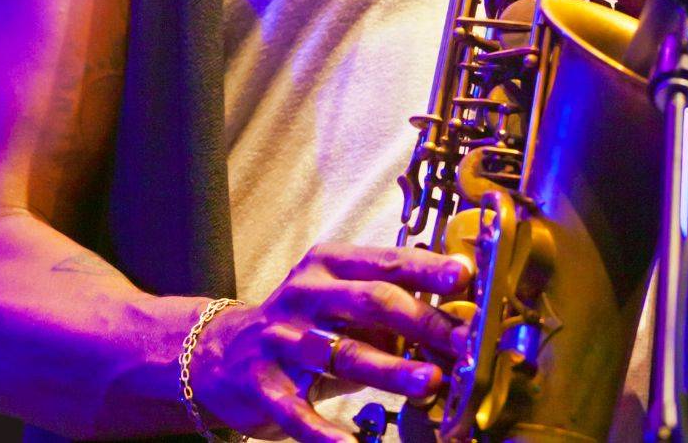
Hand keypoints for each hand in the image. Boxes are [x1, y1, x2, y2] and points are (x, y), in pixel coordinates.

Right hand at [189, 243, 472, 442]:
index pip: (387, 261)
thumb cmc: (305, 328)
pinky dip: (324, 431)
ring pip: (343, 353)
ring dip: (391, 369)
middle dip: (423, 322)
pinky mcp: (261, 381)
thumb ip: (391, 314)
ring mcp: (280, 337)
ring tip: (431, 382)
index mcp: (329, 265)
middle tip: (463, 342)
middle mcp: (304, 294)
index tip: (464, 276)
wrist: (224, 355)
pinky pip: (297, 409)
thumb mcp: (343, 308)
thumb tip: (456, 327)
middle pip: (371, 302)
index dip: (427, 269)